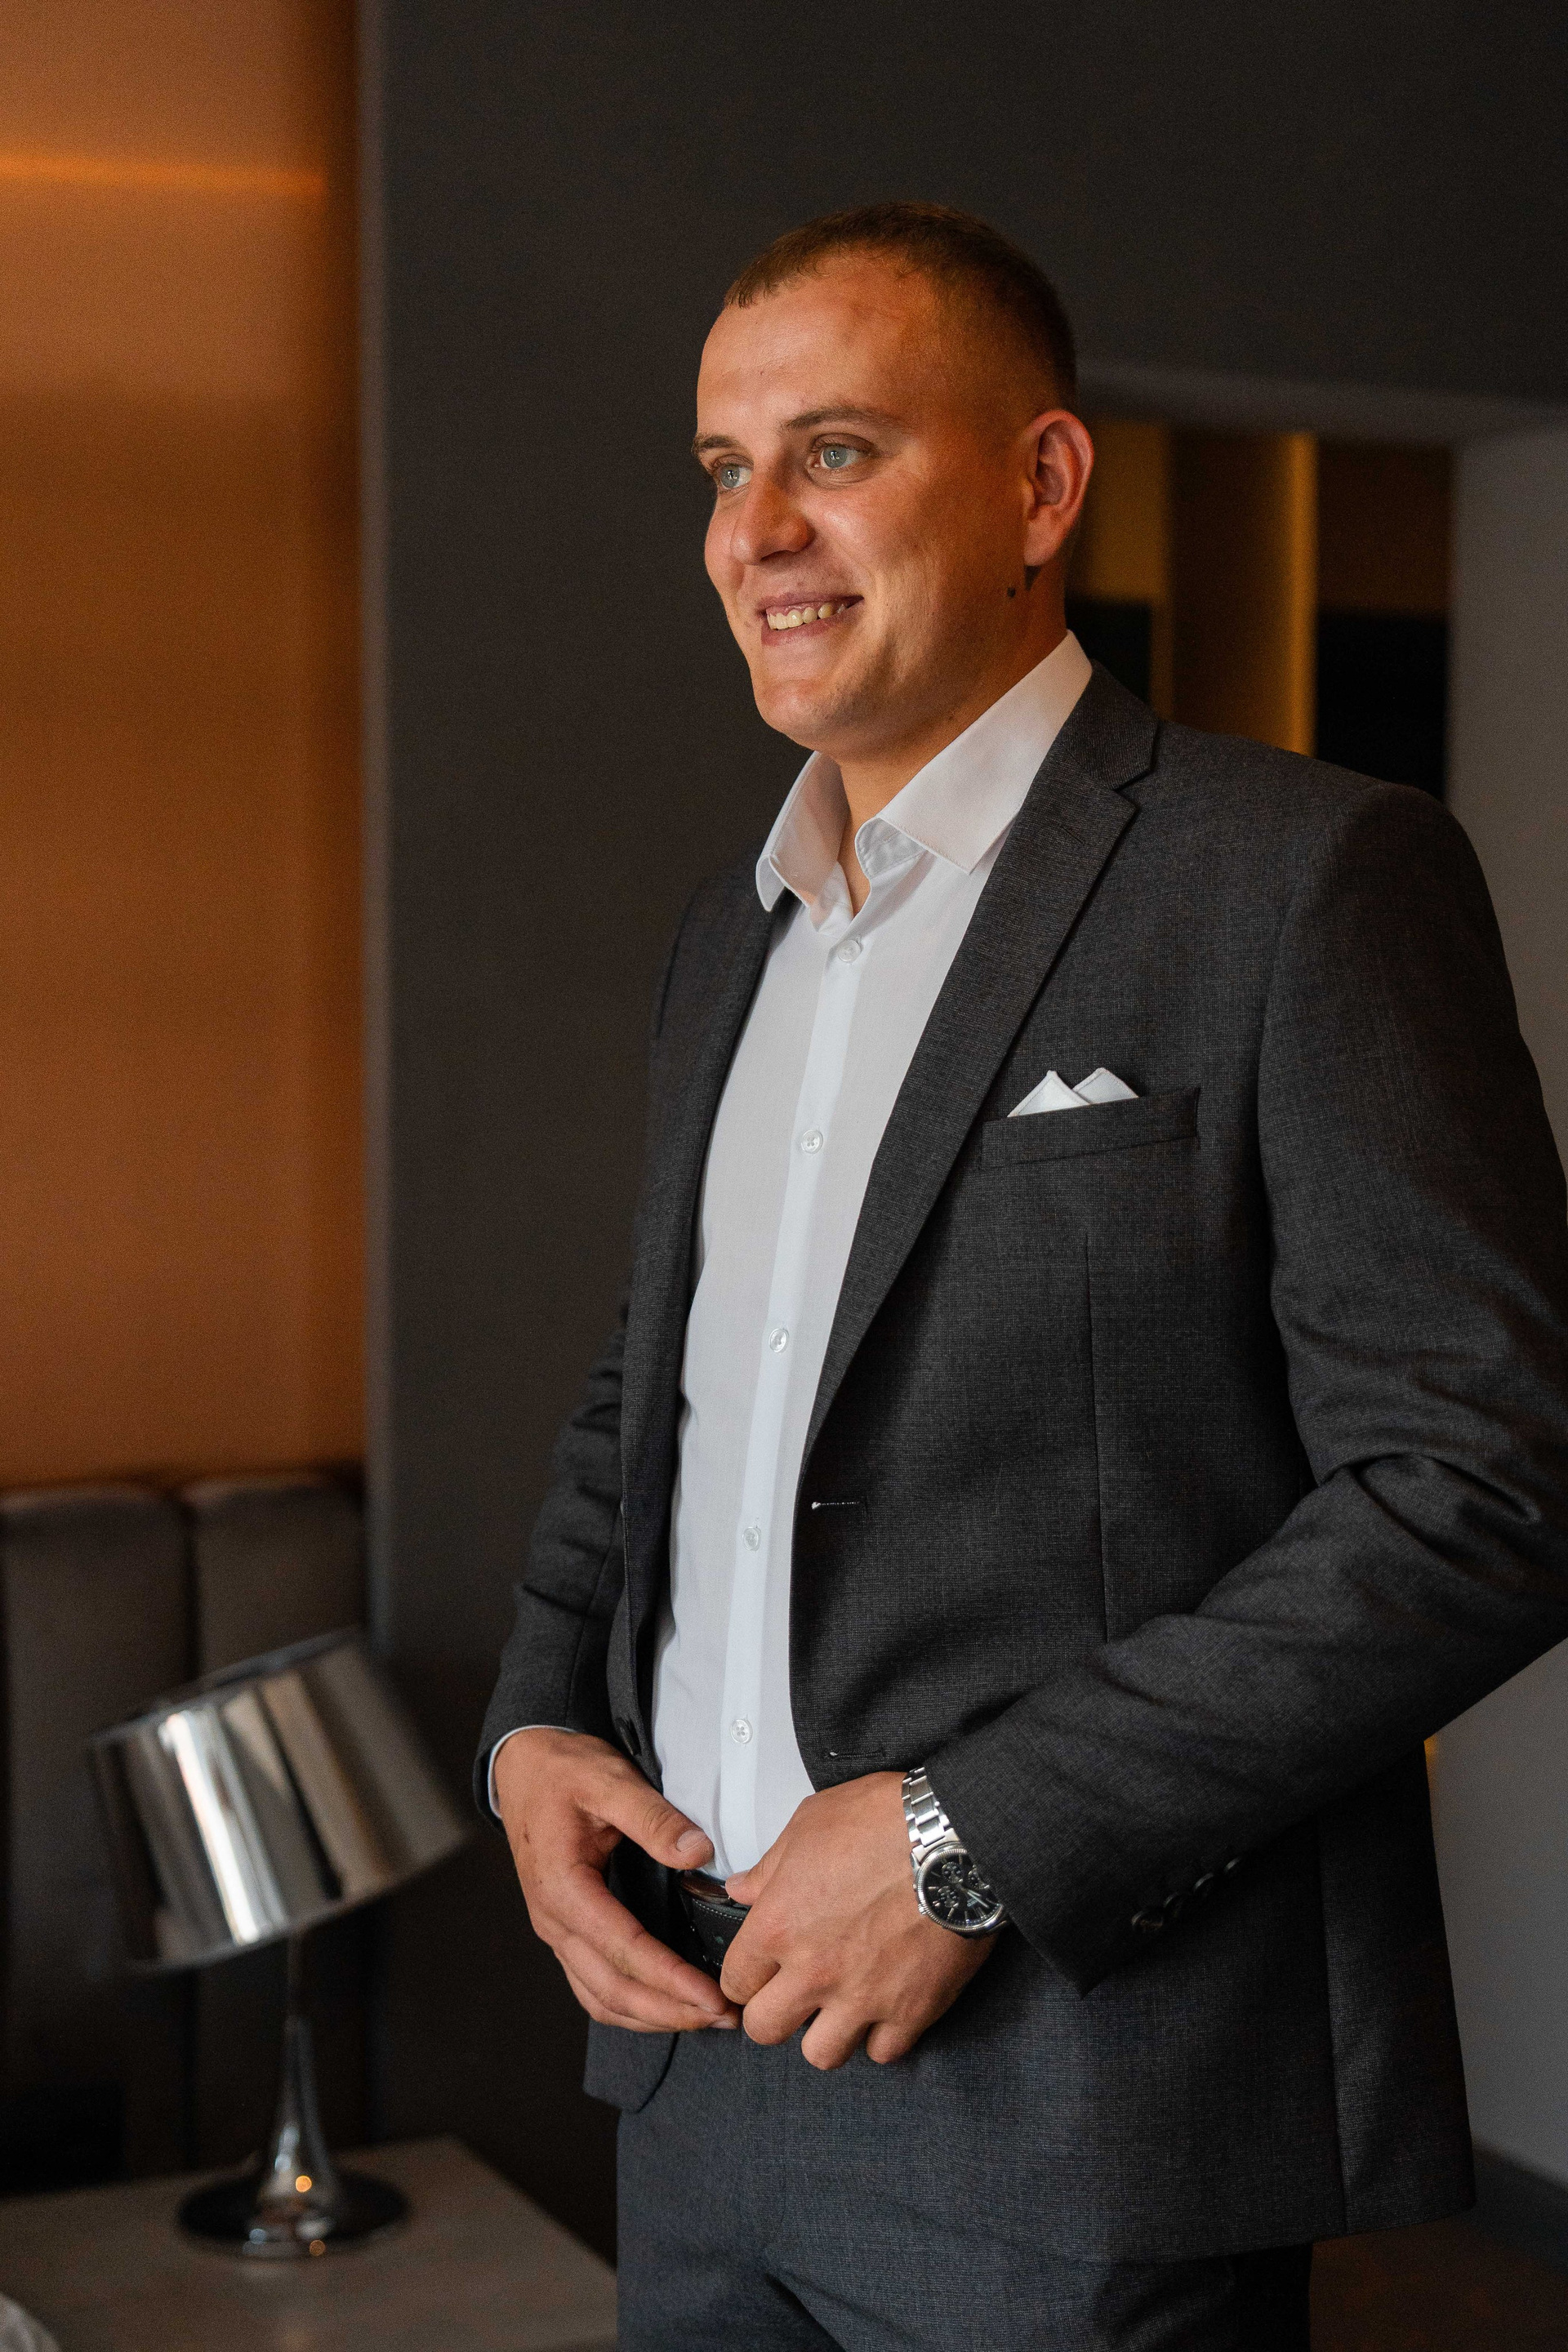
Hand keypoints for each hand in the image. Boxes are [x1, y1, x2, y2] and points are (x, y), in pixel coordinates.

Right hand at [494, 1728, 739, 2033]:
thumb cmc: (562, 1771)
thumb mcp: (610, 1779)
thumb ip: (654, 1818)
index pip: (623, 1949)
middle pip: (612, 1989)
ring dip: (652, 2016)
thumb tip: (698, 1853)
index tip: (713, 1996)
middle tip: (724, 2017)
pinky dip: (630, 2006)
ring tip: (705, 2017)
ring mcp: (555, 1931)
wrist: (521, 1767)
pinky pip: (593, 1986)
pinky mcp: (565, 1931)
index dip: (670, 1978)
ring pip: (601, 1998)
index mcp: (562, 1887)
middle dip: (670, 2010)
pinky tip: (665, 2005)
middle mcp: (553, 1920)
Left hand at [721, 1772, 996, 2069]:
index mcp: (779, 1925)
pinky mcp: (910, 2010)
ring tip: (839, 2008)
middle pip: (766, 2029)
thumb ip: (769, 1867)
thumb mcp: (810, 1823)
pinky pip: (883, 2052)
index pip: (735, 1980)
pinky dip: (882, 2036)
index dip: (745, 1976)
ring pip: (821, 2055)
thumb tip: (742, 1888)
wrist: (954, 1838)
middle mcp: (813, 1971)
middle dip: (773, 2014)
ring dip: (826, 2033)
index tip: (759, 1972)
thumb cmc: (883, 1820)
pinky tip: (885, 2008)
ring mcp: (862, 1997)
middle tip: (793, 1994)